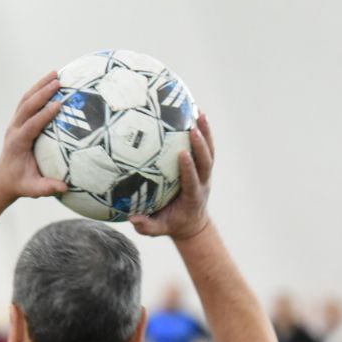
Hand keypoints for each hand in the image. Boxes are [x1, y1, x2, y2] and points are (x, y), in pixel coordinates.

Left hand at [0, 72, 68, 199]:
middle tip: (58, 82)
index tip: (59, 104)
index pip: (31, 125)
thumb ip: (47, 188)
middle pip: (27, 106)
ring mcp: (15, 123)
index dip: (44, 114)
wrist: (3, 179)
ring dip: (40, 86)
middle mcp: (14, 129)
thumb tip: (65, 187)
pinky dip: (38, 90)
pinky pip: (28, 102)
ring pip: (26, 100)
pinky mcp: (19, 121)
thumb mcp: (32, 189)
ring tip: (56, 74)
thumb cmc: (20, 183)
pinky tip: (51, 82)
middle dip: (42, 92)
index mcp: (17, 143)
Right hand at [128, 113, 214, 240]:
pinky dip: (203, 131)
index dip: (189, 168)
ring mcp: (204, 174)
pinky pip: (205, 147)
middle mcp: (202, 183)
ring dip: (206, 133)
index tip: (183, 154)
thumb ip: (147, 225)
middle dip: (201, 146)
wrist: (191, 223)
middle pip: (206, 162)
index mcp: (192, 197)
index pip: (192, 181)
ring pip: (209, 151)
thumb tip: (132, 218)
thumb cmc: (171, 224)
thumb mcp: (158, 229)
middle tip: (193, 128)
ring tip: (198, 112)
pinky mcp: (202, 167)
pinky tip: (194, 113)